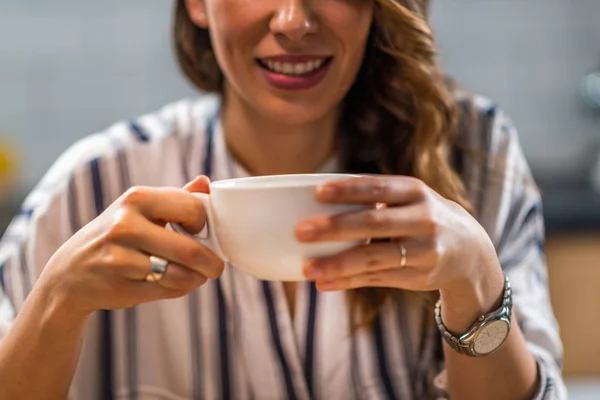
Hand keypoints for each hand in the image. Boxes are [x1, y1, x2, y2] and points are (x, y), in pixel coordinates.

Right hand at [39, 176, 223, 317]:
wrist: (71, 272)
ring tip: (197, 276)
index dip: (206, 223)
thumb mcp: (140, 209)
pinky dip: (180, 289)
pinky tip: (175, 283)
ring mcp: (120, 258)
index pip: (192, 208)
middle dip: (211, 262)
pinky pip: (167, 291)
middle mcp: (126, 225)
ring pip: (180, 275)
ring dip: (197, 278)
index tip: (203, 232)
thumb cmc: (117, 235)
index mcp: (137, 198)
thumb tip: (206, 182)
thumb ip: (176, 197)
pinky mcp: (120, 287)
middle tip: (215, 266)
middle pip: (190, 250)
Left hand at [295, 176, 504, 328]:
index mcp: (416, 192)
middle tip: (301, 231)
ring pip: (374, 258)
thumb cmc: (422, 217)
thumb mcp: (410, 199)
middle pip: (373, 223)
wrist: (469, 251)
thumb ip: (375, 198)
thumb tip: (318, 202)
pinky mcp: (419, 277)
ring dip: (338, 264)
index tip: (318, 192)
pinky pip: (377, 279)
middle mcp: (424, 219)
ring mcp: (423, 251)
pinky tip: (325, 283)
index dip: (348, 190)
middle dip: (335, 228)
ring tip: (308, 268)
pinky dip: (348, 282)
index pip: (378, 187)